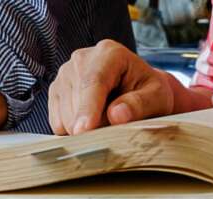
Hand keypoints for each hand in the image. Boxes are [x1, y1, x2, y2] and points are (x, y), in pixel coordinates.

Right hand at [48, 39, 179, 134]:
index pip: (94, 81)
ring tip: (105, 118)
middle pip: (77, 101)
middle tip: (117, 125)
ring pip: (65, 116)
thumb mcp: (156, 98)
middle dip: (94, 124)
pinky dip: (74, 130)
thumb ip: (139, 105)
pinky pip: (58, 123)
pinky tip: (91, 120)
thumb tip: (117, 115)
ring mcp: (65, 74)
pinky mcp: (55, 91)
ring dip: (85, 129)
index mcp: (109, 53)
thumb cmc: (148, 92)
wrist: (135, 89)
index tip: (85, 130)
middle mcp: (81, 59)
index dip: (88, 107)